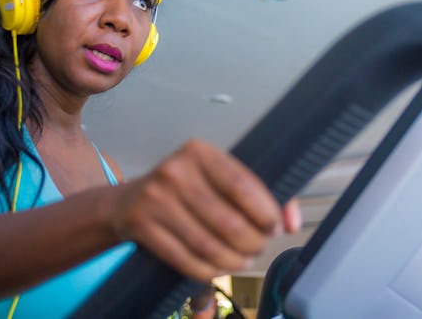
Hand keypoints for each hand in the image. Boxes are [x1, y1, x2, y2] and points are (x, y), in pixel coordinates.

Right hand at [109, 139, 301, 280]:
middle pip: (229, 222)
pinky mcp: (142, 227)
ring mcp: (155, 200)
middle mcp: (175, 172)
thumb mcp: (217, 177)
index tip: (275, 226)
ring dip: (235, 260)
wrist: (129, 201)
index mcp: (199, 152)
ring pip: (209, 245)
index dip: (266, 212)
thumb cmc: (185, 188)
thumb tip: (292, 221)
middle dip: (253, 242)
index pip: (242, 186)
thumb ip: (260, 193)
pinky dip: (209, 270)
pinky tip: (219, 268)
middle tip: (260, 245)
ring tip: (244, 259)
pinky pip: (186, 260)